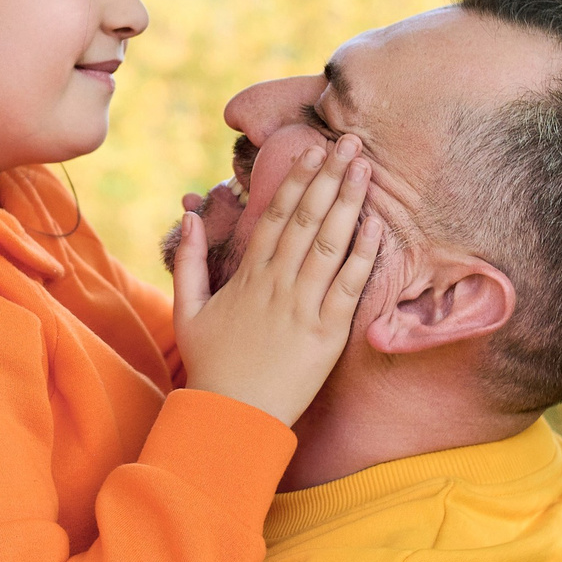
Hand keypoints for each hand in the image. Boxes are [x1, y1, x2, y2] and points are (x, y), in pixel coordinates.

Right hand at [171, 133, 383, 426]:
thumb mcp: (186, 310)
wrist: (231, 418)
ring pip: (328, 244)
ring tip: (364, 169)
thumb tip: (192, 215)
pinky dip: (361, 256)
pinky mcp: (326, 335)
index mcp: (247, 277)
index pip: (274, 216)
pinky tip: (375, 227)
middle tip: (348, 143)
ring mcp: (302, 308)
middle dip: (328, 178)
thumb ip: (190, 260)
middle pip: (305, 219)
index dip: (295, 181)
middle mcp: (275, 285)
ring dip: (348, 203)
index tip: (312, 152)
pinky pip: (347, 287)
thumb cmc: (211, 366)